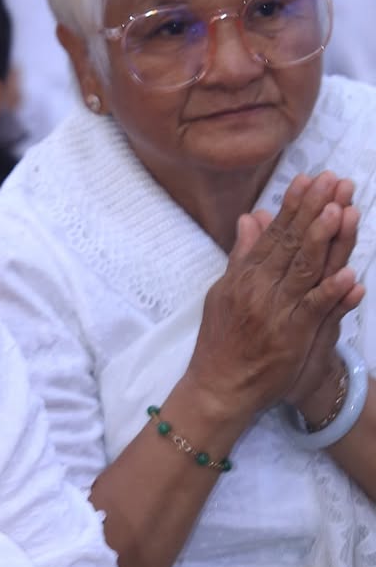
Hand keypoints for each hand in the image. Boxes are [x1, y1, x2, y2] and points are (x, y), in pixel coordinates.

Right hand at [187, 172, 363, 421]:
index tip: (310, 179)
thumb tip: (251, 218)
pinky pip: (314, 310)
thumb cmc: (222, 341)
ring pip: (304, 270)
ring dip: (324, 239)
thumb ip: (243, 254)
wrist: (219, 387)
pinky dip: (331, 293)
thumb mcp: (225, 291)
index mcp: (245, 276)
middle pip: (292, 244)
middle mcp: (259, 289)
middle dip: (314, 210)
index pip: (274, 234)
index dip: (294, 206)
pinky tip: (349, 274)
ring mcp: (275, 312)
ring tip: (341, 210)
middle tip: (334, 181)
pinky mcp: (291, 337)